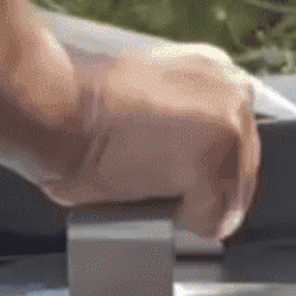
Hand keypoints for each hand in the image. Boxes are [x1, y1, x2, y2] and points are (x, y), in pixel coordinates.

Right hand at [38, 29, 261, 241]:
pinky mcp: (213, 170)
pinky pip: (209, 222)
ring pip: (229, 201)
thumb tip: (183, 154)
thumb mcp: (145, 89)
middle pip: (240, 174)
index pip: (237, 141)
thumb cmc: (78, 101)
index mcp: (217, 71)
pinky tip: (149, 199)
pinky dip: (179, 224)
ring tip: (148, 190)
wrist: (54, 106)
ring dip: (191, 206)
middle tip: (155, 185)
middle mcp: (233, 96)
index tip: (177, 174)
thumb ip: (180, 114)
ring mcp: (229, 134)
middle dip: (203, 190)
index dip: (204, 167)